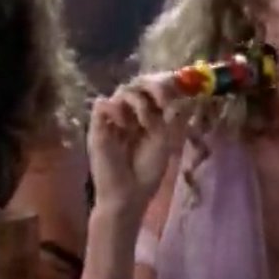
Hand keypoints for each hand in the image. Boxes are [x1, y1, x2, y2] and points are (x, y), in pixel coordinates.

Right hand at [87, 72, 189, 211]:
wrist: (127, 194)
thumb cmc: (147, 172)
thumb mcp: (166, 141)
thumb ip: (171, 118)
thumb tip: (181, 95)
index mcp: (148, 116)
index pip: (153, 88)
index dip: (163, 84)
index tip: (176, 90)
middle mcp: (130, 113)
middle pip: (138, 83)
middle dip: (153, 87)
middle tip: (162, 100)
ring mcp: (113, 119)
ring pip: (122, 90)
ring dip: (138, 101)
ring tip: (143, 123)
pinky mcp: (97, 126)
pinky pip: (103, 103)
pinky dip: (116, 109)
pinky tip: (124, 125)